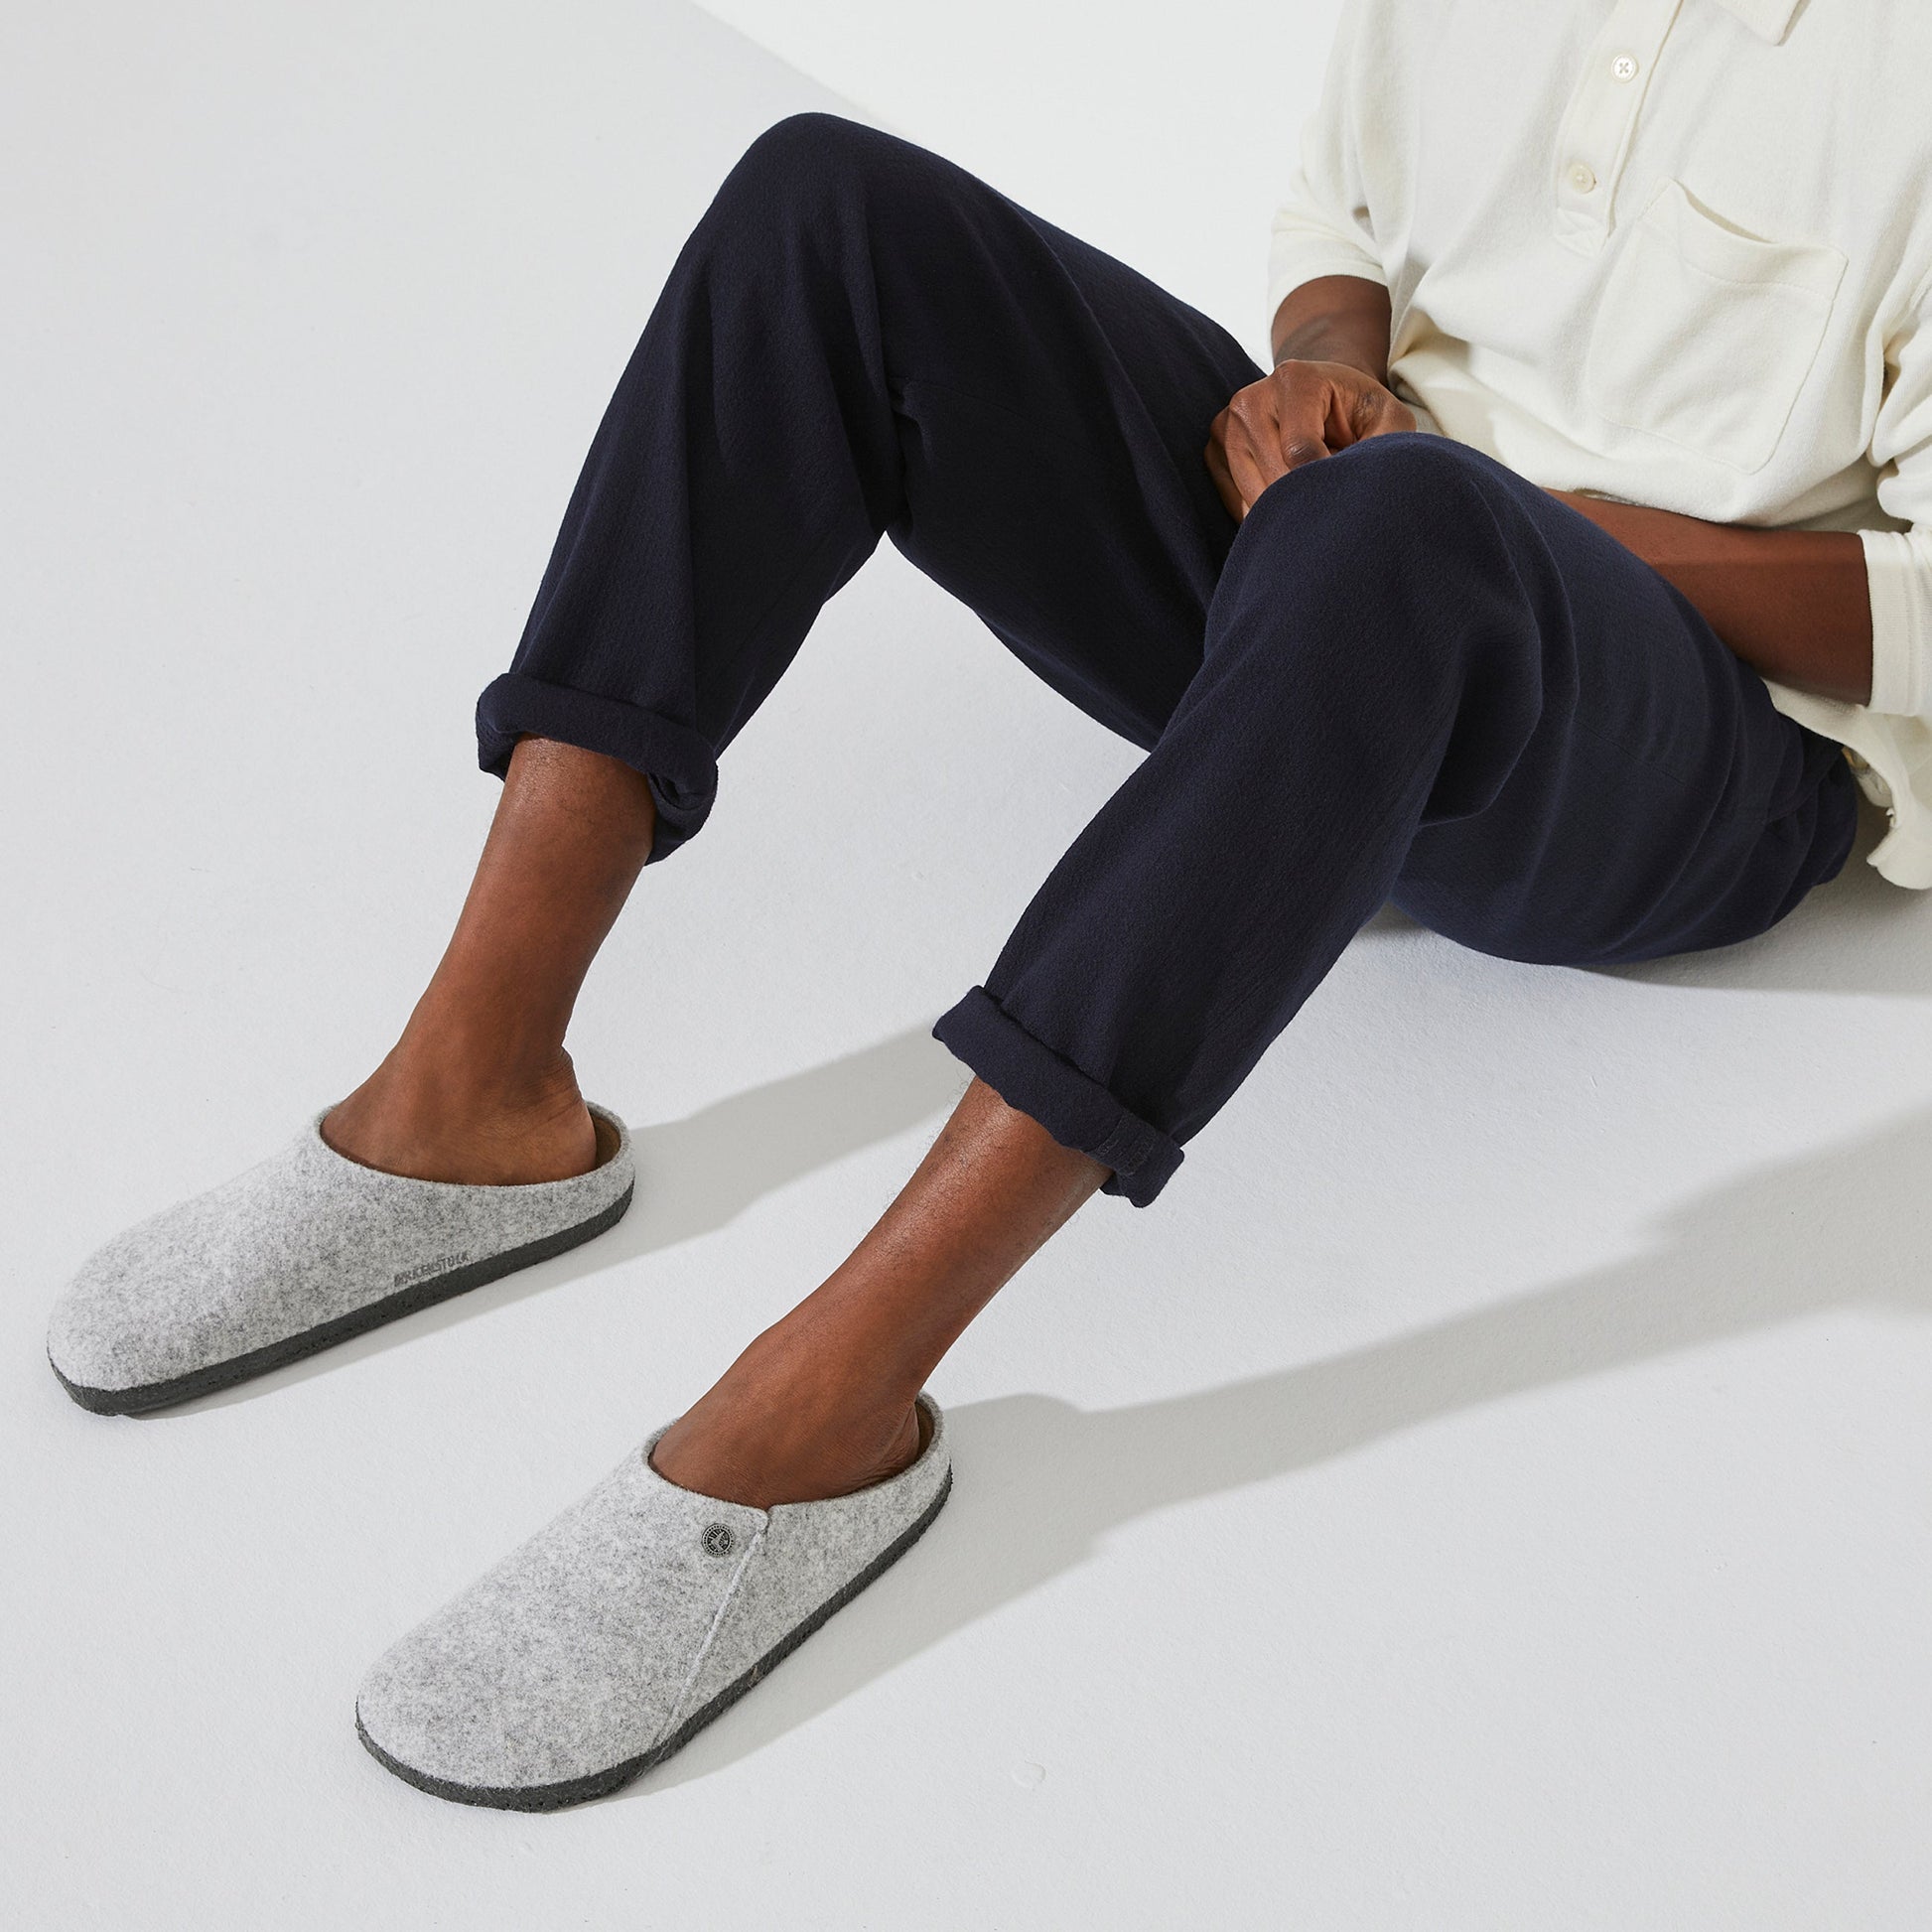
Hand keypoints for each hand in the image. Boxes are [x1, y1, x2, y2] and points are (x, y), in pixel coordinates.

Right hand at [1205, 358, 1415, 520]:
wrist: (1319, 395)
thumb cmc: (1355, 411)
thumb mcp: (1387, 417)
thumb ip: (1387, 441)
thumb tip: (1362, 480)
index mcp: (1293, 379)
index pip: (1299, 452)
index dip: (1326, 485)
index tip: (1344, 490)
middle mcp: (1250, 399)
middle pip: (1272, 479)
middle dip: (1306, 501)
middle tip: (1330, 498)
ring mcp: (1225, 426)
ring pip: (1252, 498)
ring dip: (1285, 511)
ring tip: (1310, 494)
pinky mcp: (1213, 452)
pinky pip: (1236, 505)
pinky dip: (1264, 513)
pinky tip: (1286, 499)